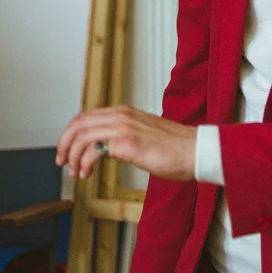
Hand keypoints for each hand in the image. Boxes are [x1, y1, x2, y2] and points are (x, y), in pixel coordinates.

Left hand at [55, 104, 196, 180]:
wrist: (194, 150)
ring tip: (76, 173)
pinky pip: (94, 150)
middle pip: (79, 123)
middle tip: (62, 163)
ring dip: (72, 156)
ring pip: (82, 135)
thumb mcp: (143, 135)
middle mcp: (122, 115)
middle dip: (64, 144)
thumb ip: (124, 136)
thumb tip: (105, 148)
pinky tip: (88, 174)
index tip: (65, 151)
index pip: (85, 116)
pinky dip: (84, 163)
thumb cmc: (174, 148)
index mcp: (125, 112)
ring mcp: (124, 128)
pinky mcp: (128, 143)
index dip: (69, 134)